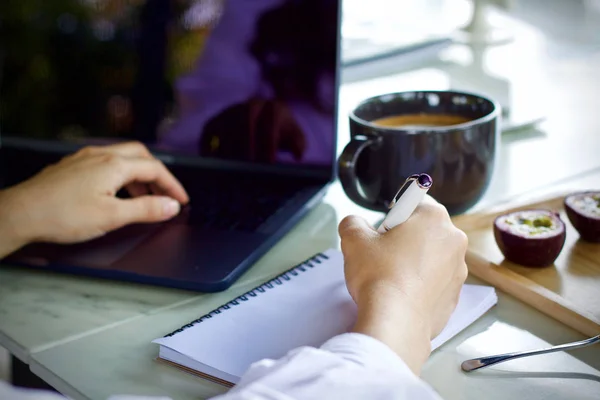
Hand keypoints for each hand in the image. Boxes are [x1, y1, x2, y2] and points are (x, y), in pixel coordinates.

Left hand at [0, 142, 188, 251]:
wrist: (20, 214)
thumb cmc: (61, 215)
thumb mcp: (112, 217)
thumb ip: (146, 209)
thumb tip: (171, 206)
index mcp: (114, 165)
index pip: (155, 169)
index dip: (173, 185)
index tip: (182, 200)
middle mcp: (100, 155)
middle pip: (141, 155)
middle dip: (158, 174)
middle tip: (166, 194)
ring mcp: (84, 158)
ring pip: (122, 158)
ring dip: (139, 176)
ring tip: (144, 199)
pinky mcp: (72, 166)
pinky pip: (105, 163)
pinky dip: (121, 175)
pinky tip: (115, 193)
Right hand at [199, 97, 305, 162]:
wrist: (266, 120)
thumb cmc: (282, 133)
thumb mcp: (295, 137)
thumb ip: (298, 144)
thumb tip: (298, 154)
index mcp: (273, 108)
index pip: (270, 123)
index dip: (269, 143)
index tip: (269, 162)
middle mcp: (251, 106)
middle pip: (246, 122)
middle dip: (247, 145)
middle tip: (249, 167)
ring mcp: (231, 112)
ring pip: (227, 128)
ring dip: (229, 150)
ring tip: (232, 170)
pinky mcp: (216, 121)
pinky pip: (208, 132)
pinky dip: (208, 147)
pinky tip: (212, 164)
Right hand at [338, 195, 467, 373]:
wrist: (395, 321)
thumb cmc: (380, 276)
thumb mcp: (354, 240)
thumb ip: (353, 223)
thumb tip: (354, 224)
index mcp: (434, 218)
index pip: (414, 200)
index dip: (394, 213)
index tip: (383, 229)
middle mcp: (453, 240)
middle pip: (424, 229)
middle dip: (404, 237)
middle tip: (382, 254)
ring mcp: (458, 270)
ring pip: (431, 256)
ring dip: (412, 261)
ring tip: (390, 276)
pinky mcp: (454, 296)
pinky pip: (435, 281)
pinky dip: (419, 284)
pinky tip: (400, 293)